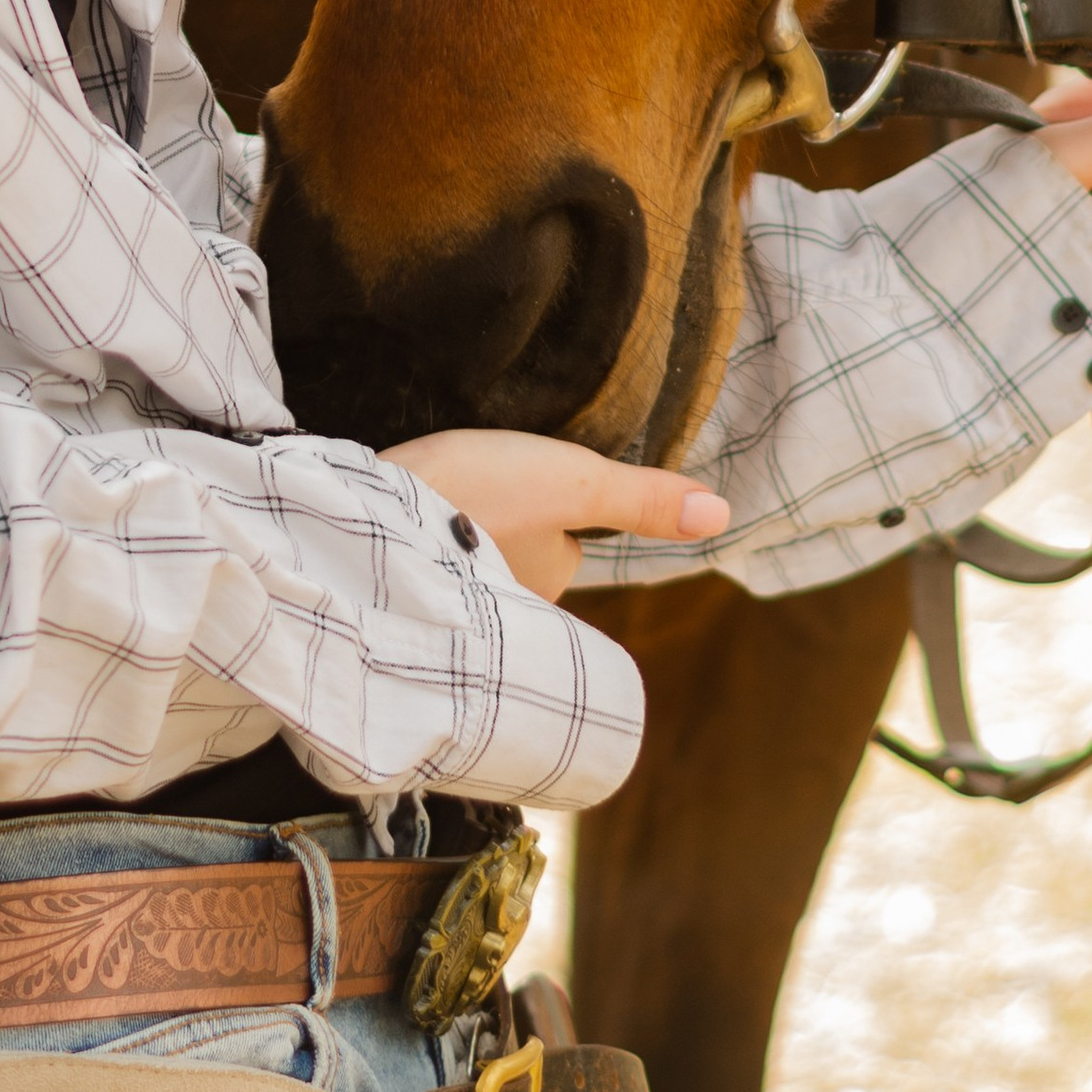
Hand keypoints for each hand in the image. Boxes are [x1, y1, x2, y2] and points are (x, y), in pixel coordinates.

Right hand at [388, 429, 730, 602]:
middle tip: (476, 493)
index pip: (566, 548)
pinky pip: (426, 558)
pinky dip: (420, 538)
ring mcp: (448, 598)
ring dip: (458, 531)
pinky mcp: (398, 580)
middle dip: (502, 529)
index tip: (523, 489)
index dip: (552, 512)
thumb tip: (723, 514)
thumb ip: (643, 500)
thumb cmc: (480, 498)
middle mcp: (503, 609)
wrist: (368, 517)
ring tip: (438, 497)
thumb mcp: (573, 482)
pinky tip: (406, 512)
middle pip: (520, 554)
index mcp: (547, 589)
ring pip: (474, 557)